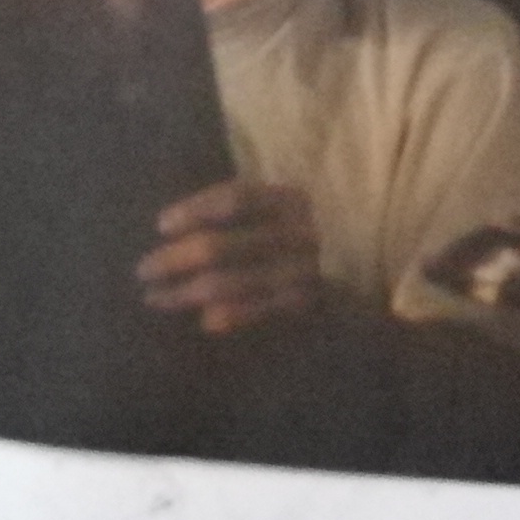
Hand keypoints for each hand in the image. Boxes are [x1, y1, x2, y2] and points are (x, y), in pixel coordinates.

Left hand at [137, 179, 323, 334]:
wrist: (376, 258)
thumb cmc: (323, 227)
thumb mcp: (293, 206)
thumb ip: (253, 209)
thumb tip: (183, 226)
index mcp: (292, 199)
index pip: (234, 200)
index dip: (194, 210)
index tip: (161, 225)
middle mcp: (297, 233)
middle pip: (221, 245)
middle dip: (175, 259)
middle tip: (143, 270)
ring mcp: (303, 271)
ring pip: (230, 283)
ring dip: (186, 292)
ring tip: (157, 297)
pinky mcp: (308, 302)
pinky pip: (257, 311)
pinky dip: (228, 315)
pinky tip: (202, 321)